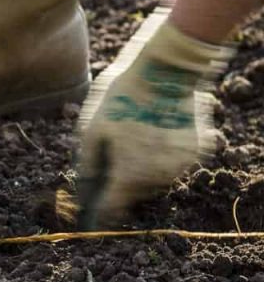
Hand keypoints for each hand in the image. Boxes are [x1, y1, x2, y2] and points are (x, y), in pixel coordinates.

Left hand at [76, 9, 231, 227]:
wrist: (167, 68)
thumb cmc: (123, 96)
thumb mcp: (91, 128)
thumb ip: (87, 163)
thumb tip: (83, 186)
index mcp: (129, 175)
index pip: (112, 209)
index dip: (99, 212)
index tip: (91, 213)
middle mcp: (158, 177)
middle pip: (135, 194)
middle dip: (122, 184)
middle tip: (112, 160)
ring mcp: (181, 165)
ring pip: (157, 179)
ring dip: (144, 170)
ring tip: (134, 140)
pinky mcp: (198, 151)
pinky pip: (175, 162)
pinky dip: (164, 155)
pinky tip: (155, 132)